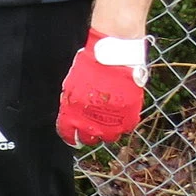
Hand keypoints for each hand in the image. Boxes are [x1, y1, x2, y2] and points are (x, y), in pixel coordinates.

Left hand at [59, 31, 147, 145]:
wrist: (113, 57)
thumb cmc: (90, 67)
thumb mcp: (71, 86)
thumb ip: (69, 104)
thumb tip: (69, 115)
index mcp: (72, 113)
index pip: (67, 134)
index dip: (70, 136)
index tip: (73, 136)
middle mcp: (91, 121)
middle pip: (89, 139)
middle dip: (89, 133)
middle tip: (92, 126)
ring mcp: (111, 121)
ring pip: (108, 138)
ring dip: (107, 132)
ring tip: (107, 122)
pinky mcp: (128, 116)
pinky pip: (125, 129)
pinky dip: (122, 125)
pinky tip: (119, 116)